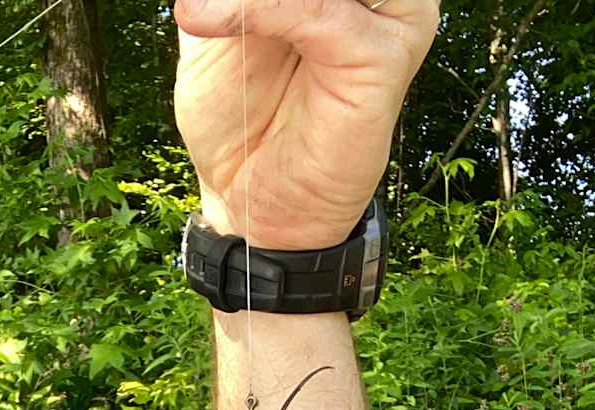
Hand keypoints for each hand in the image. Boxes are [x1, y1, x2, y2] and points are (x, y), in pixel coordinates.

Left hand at [174, 0, 438, 249]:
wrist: (253, 205)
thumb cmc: (240, 114)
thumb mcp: (214, 18)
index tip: (201, 0)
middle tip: (204, 6)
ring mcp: (393, 9)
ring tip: (201, 9)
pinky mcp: (386, 52)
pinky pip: (318, 9)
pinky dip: (252, 7)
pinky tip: (202, 17)